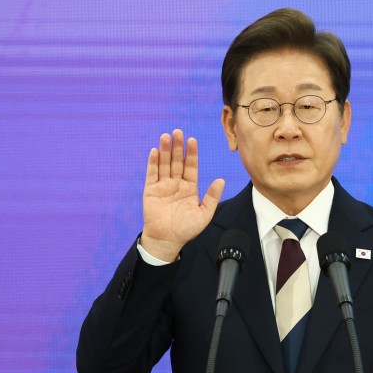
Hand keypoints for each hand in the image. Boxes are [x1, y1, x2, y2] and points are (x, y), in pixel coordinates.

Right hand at [140, 129, 224, 261]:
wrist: (167, 240)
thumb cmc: (187, 229)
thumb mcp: (204, 214)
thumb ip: (212, 197)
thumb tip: (221, 180)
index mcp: (190, 187)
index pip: (191, 166)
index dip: (191, 153)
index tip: (192, 140)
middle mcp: (176, 183)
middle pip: (177, 161)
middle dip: (178, 147)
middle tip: (178, 132)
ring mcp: (163, 186)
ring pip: (164, 164)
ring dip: (165, 150)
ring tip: (165, 136)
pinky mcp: (150, 190)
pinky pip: (152, 174)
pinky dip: (153, 163)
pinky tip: (155, 151)